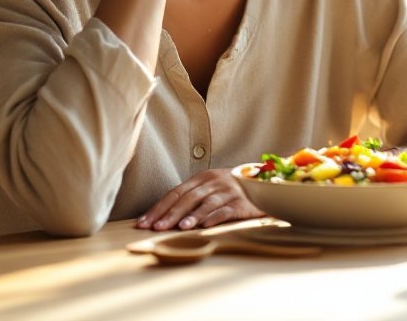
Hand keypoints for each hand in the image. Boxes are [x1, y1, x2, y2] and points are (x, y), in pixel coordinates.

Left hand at [135, 168, 263, 230]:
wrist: (263, 183)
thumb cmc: (228, 190)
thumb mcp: (209, 188)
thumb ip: (190, 198)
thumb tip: (161, 217)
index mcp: (201, 178)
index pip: (175, 193)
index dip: (158, 208)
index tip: (144, 223)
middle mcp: (213, 182)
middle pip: (188, 198)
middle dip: (170, 214)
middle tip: (156, 228)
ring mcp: (228, 191)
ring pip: (206, 204)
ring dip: (192, 216)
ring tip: (180, 228)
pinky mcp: (242, 202)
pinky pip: (227, 210)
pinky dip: (215, 217)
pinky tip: (205, 226)